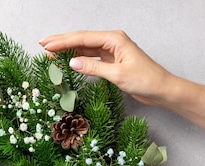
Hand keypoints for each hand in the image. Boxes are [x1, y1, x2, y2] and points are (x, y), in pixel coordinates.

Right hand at [39, 30, 173, 105]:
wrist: (161, 89)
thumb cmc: (145, 80)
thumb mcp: (117, 74)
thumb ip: (94, 67)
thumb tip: (73, 62)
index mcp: (115, 39)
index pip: (83, 38)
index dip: (63, 42)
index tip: (47, 46)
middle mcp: (112, 41)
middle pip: (82, 39)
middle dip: (62, 42)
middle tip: (42, 44)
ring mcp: (111, 50)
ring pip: (85, 47)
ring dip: (68, 50)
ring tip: (50, 53)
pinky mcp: (111, 60)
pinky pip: (90, 56)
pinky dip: (78, 57)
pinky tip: (68, 60)